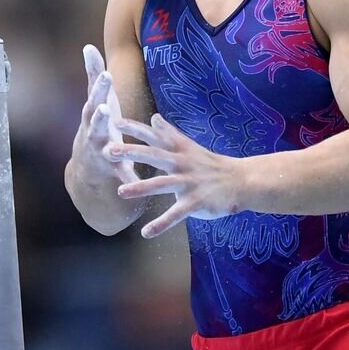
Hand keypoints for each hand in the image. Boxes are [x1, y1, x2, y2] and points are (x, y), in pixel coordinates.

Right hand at [70, 45, 139, 188]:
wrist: (87, 167)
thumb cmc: (96, 124)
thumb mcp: (96, 100)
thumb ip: (93, 75)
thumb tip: (88, 46)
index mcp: (93, 113)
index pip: (95, 96)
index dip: (99, 86)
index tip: (105, 74)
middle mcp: (93, 131)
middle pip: (95, 122)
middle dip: (99, 115)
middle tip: (103, 107)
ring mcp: (101, 152)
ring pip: (104, 148)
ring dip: (109, 149)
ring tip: (111, 147)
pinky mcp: (113, 170)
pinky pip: (121, 174)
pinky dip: (128, 179)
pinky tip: (135, 182)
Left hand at [108, 113, 245, 237]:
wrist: (240, 181)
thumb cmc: (209, 163)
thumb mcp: (188, 146)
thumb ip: (169, 134)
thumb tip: (154, 117)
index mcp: (178, 149)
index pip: (153, 136)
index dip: (134, 128)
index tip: (114, 122)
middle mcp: (181, 163)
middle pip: (153, 155)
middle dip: (131, 152)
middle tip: (108, 151)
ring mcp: (188, 182)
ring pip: (162, 184)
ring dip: (140, 187)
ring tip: (120, 192)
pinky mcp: (196, 202)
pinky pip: (176, 214)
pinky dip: (161, 224)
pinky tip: (146, 232)